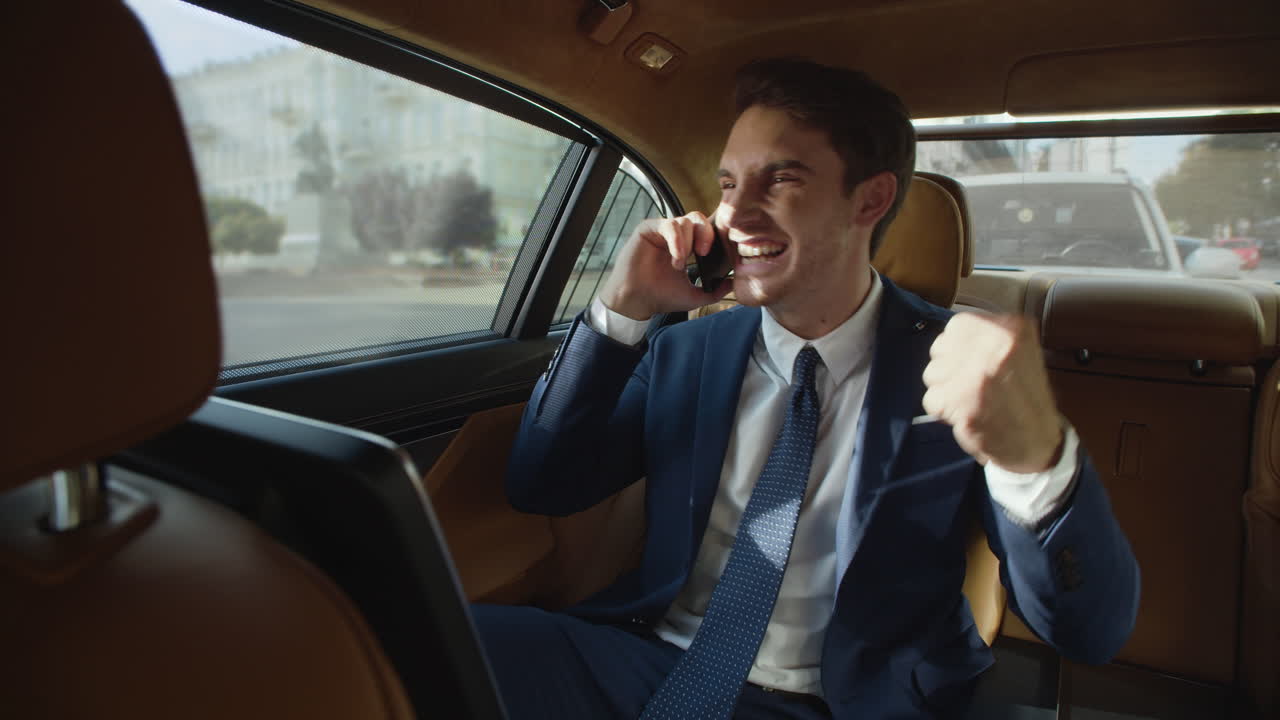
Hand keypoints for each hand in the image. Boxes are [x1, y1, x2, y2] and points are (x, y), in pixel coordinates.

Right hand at [597, 211, 733, 320]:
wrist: (637, 302)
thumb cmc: (661, 296)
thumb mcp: (694, 296)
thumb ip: (715, 291)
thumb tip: (733, 283)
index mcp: (687, 245)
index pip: (706, 229)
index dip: (714, 237)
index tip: (715, 256)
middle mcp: (675, 235)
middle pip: (698, 218)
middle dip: (706, 233)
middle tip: (705, 252)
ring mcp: (661, 231)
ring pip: (684, 221)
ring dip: (687, 243)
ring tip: (680, 265)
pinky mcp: (648, 229)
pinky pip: (668, 224)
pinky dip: (676, 240)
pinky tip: (676, 258)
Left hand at [921, 313, 1063, 472]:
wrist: (1037, 441)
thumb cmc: (1024, 397)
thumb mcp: (1018, 351)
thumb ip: (986, 338)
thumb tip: (948, 336)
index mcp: (1012, 328)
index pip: (958, 325)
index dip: (957, 346)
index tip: (970, 363)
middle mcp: (996, 345)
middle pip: (940, 348)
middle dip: (948, 368)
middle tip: (973, 385)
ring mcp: (978, 373)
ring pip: (932, 373)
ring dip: (945, 390)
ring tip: (972, 400)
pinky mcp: (962, 401)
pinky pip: (931, 398)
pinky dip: (942, 411)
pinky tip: (966, 415)